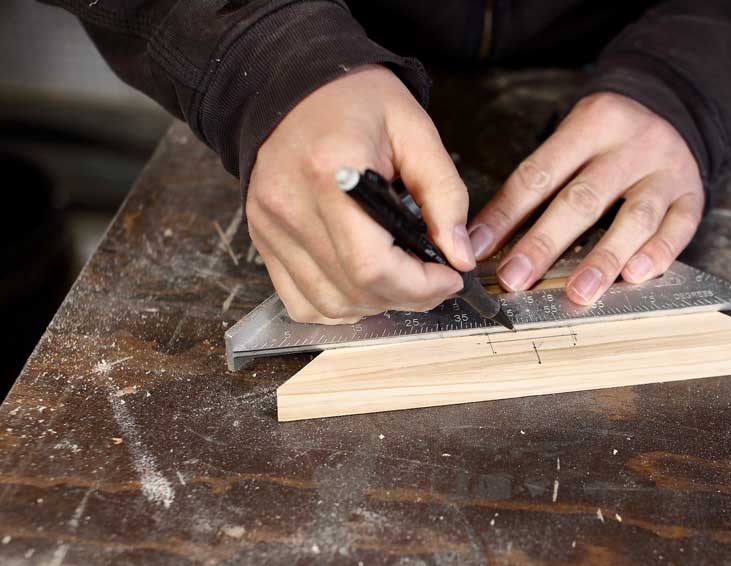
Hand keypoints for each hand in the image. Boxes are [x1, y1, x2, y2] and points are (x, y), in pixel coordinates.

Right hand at [246, 65, 474, 323]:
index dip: (420, 286)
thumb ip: (445, 194)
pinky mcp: (262, 239)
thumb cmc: (356, 100)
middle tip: (435, 278)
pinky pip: (300, 302)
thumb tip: (460, 256)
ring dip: (376, 305)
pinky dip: (339, 307)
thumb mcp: (415, 131)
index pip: (373, 265)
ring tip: (402, 279)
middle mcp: (291, 206)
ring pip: (328, 305)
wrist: (293, 85)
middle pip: (354, 291)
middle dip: (408, 297)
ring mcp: (270, 227)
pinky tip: (364, 285)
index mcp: (331, 173)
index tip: (449, 276)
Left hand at [469, 92, 704, 304]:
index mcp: (591, 124)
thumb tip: (487, 239)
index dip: (505, 215)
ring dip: (604, 258)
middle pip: (583, 198)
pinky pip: (679, 227)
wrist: (673, 106)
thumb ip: (538, 184)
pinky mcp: (692, 195)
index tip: (478, 249)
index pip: (539, 174)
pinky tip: (636, 276)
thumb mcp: (572, 139)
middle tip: (516, 278)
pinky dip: (659, 253)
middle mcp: (631, 146)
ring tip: (579, 292)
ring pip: (635, 216)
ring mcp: (666, 171)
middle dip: (545, 242)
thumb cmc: (607, 137)